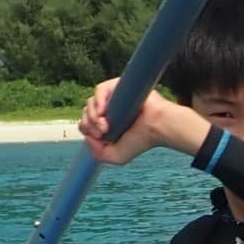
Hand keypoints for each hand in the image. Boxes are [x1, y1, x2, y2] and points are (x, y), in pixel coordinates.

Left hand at [78, 79, 202, 164]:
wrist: (157, 127)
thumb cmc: (142, 141)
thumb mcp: (116, 156)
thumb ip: (98, 154)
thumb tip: (87, 136)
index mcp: (107, 123)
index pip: (85, 123)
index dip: (86, 130)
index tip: (100, 137)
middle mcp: (109, 109)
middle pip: (85, 112)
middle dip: (89, 124)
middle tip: (103, 132)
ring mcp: (113, 97)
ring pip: (90, 102)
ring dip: (93, 116)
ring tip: (105, 125)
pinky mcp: (118, 86)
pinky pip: (99, 89)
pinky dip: (97, 100)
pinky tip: (103, 111)